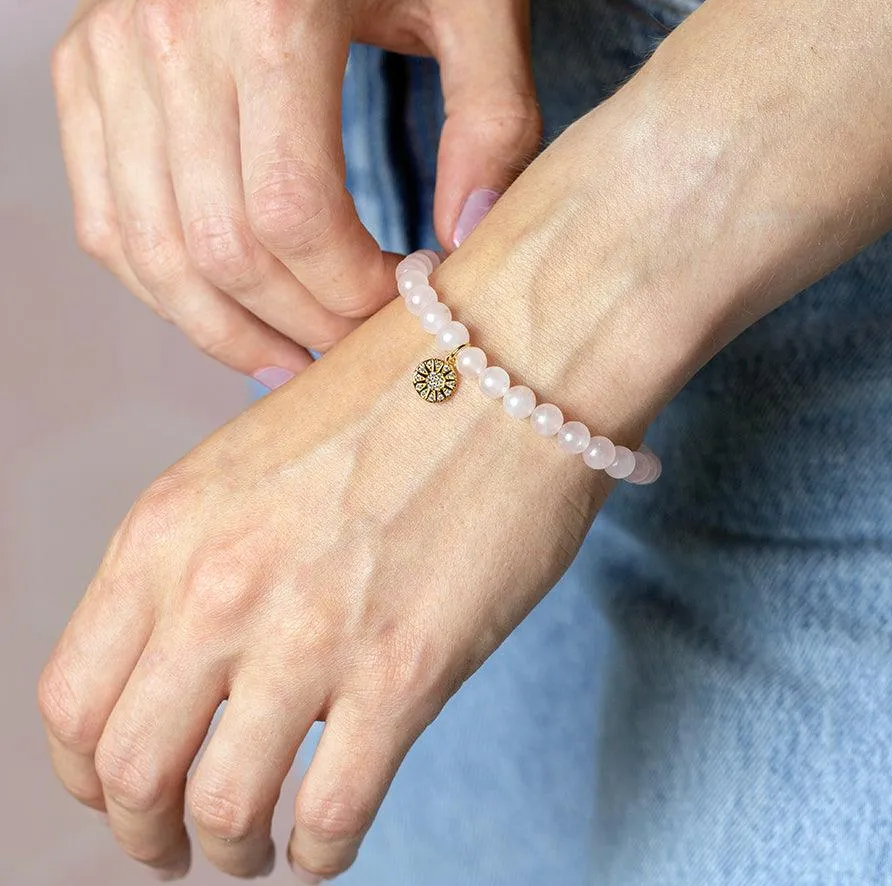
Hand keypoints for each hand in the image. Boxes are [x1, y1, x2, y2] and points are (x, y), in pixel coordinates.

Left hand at [36, 299, 619, 879]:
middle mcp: (218, 587)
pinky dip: (318, 856)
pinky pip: (332, 815)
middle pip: (130, 771)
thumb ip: (201, 556)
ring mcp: (310, 634)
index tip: (120, 791)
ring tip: (251, 853)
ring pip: (221, 812)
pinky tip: (326, 845)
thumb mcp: (251, 459)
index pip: (72, 697)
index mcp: (168, 528)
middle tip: (176, 846)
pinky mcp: (404, 671)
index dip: (88, 770)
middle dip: (145, 833)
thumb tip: (191, 660)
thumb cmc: (392, 401)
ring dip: (229, 854)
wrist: (508, 364)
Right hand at [53, 0, 539, 379]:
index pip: (296, 216)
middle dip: (298, 323)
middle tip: (352, 346)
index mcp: (274, 11)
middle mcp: (171, 33)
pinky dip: (164, 290)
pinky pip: (107, 224)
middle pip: (223, 247)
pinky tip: (227, 315)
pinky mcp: (83, 76)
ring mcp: (110, 56)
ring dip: (227, 331)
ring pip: (153, 252)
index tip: (396, 307)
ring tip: (291, 359)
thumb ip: (494, 118)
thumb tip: (464, 238)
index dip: (349, 293)